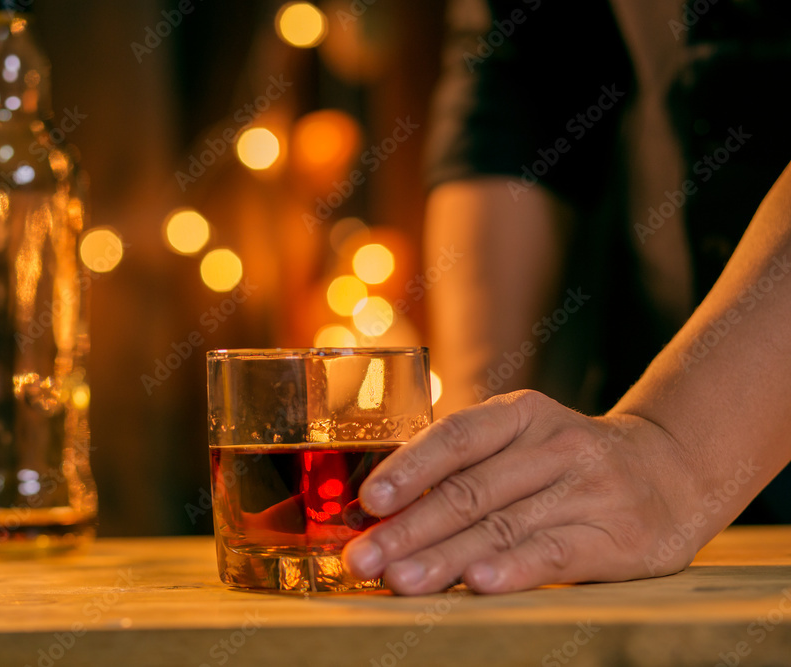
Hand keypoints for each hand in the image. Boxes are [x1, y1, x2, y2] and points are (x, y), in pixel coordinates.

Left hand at [342, 390, 708, 593]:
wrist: (671, 472)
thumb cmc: (569, 464)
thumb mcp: (523, 444)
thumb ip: (467, 469)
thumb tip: (384, 517)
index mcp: (522, 415)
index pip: (457, 436)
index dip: (410, 468)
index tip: (369, 501)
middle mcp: (555, 445)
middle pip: (471, 490)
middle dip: (409, 529)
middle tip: (364, 558)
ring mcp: (589, 489)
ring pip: (503, 525)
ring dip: (445, 557)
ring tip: (401, 579)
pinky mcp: (617, 535)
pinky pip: (555, 552)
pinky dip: (514, 568)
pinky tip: (479, 582)